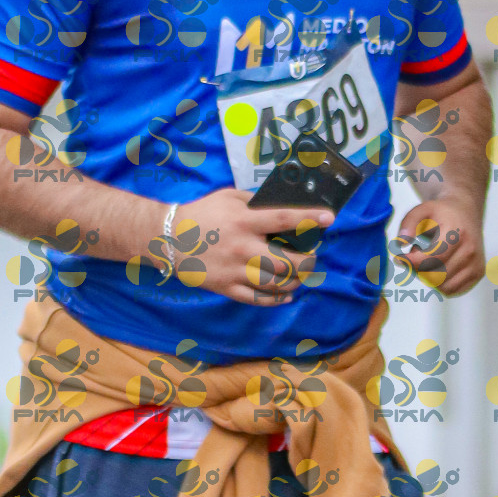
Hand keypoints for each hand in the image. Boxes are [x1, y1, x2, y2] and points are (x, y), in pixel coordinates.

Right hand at [159, 186, 333, 306]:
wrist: (168, 238)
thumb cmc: (201, 213)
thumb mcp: (228, 196)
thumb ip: (254, 200)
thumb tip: (281, 205)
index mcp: (244, 221)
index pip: (284, 220)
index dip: (308, 219)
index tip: (329, 218)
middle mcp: (243, 248)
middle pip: (287, 262)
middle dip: (308, 262)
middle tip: (313, 257)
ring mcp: (235, 271)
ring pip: (276, 284)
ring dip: (295, 281)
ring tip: (301, 275)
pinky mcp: (226, 287)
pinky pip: (257, 299)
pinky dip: (276, 299)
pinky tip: (286, 294)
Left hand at [394, 199, 484, 295]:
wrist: (466, 212)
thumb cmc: (442, 213)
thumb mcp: (422, 209)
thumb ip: (408, 223)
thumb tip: (400, 243)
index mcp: (456, 234)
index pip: (431, 259)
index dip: (410, 262)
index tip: (399, 258)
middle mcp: (469, 250)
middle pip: (434, 275)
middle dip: (417, 269)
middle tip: (413, 256)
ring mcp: (475, 263)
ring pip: (442, 286)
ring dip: (428, 277)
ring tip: (427, 259)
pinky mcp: (478, 273)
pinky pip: (452, 290)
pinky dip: (439, 283)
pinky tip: (437, 267)